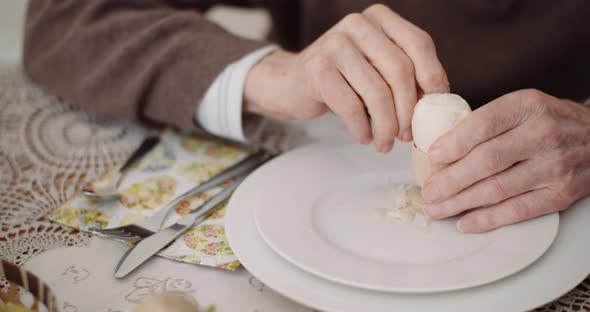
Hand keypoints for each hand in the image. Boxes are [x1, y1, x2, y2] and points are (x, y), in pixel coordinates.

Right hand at [244, 4, 448, 152]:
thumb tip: (438, 103)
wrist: (291, 83)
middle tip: (407, 136)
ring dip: (386, 126)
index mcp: (379, 18)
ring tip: (385, 143)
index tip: (434, 108)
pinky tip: (363, 137)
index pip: (419, 44)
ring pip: (377, 92)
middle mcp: (357, 24)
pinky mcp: (318, 68)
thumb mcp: (376, 68)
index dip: (433, 78)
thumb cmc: (342, 79)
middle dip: (408, 110)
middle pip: (400, 70)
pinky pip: (351, 106)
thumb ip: (406, 76)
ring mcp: (335, 44)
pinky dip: (361, 129)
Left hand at [422, 89, 589, 232]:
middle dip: (450, 180)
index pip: (483, 125)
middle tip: (427, 192)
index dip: (454, 143)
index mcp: (527, 106)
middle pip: (487, 161)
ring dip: (461, 203)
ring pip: (498, 189)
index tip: (432, 157)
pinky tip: (465, 223)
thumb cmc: (550, 122)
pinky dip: (488, 220)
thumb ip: (488, 122)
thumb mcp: (523, 107)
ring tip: (436, 209)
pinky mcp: (562, 193)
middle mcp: (543, 134)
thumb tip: (440, 146)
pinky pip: (518, 210)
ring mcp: (554, 166)